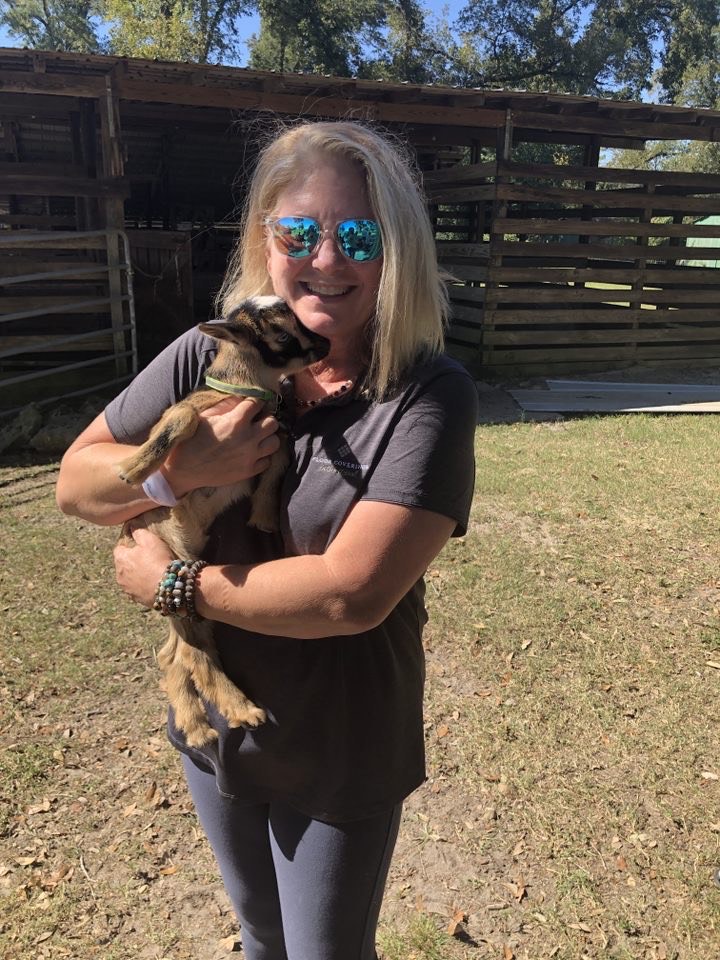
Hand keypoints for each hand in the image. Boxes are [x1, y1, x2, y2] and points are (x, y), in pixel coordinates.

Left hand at [114, 525, 174, 607]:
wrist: (168, 587)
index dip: (130, 545)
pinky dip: (143, 585)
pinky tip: (154, 582)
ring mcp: (127, 589)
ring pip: (129, 578)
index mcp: (120, 559)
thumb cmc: (158, 561)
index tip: (140, 545)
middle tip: (148, 558)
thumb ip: (138, 531)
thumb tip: (131, 525)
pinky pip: (137, 589)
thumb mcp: (150, 539)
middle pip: (123, 564)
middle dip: (132, 561)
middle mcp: (119, 575)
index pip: (119, 548)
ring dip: (137, 574)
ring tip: (152, 571)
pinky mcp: (136, 599)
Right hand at [163, 397, 280, 496]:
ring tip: (258, 438)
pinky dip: (263, 456)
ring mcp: (250, 456)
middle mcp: (248, 437)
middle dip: (266, 419)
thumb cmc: (191, 440)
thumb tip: (239, 399)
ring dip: (268, 438)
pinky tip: (253, 454)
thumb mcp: (206, 417)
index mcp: (236, 420)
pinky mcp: (249, 471)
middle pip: (273, 422)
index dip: (254, 403)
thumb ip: (226, 407)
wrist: (184, 469)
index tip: (251, 406)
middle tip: (257, 422)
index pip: (257, 403)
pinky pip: (267, 461)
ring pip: (275, 442)